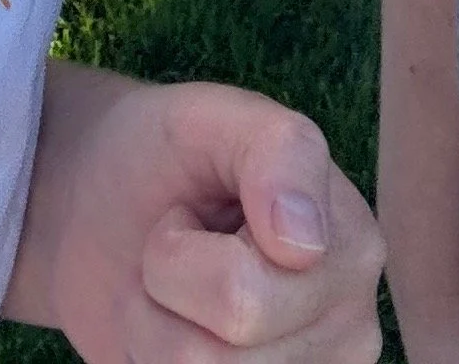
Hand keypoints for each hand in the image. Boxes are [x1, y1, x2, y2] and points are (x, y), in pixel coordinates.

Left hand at [6, 60, 385, 361]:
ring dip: (153, 332)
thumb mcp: (208, 119)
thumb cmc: (164, 158)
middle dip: (165, 288)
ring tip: (172, 292)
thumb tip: (303, 245)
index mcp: (352, 245)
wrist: (106, 217)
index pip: (240, 293)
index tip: (192, 210)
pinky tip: (177, 335)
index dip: (176, 252)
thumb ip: (275, 149)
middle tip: (175, 249)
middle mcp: (351, 328)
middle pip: (218, 351)